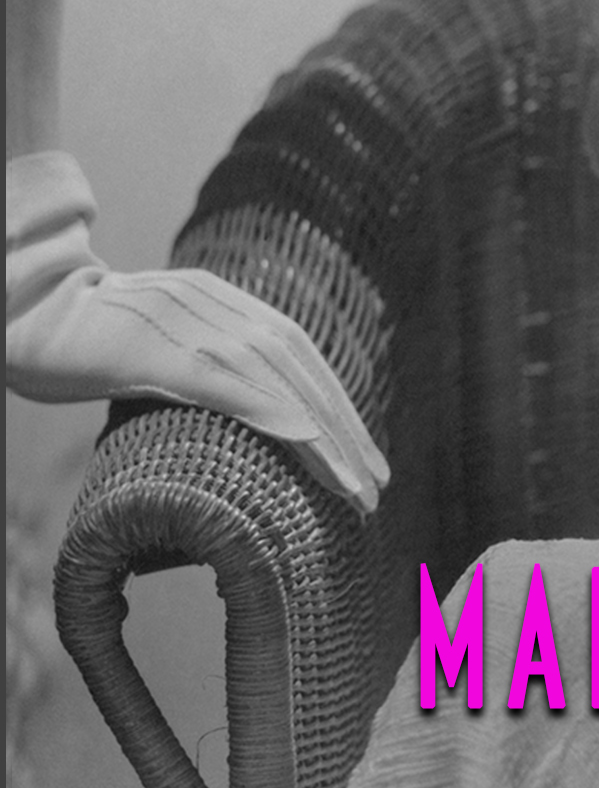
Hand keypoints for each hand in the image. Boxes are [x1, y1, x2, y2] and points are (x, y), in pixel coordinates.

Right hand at [7, 154, 387, 512]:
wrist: (27, 306)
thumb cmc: (81, 336)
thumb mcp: (152, 344)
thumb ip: (193, 362)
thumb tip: (224, 408)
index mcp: (221, 301)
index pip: (297, 352)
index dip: (334, 401)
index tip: (361, 453)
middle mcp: (218, 303)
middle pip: (302, 364)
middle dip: (345, 425)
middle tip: (374, 483)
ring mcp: (193, 322)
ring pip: (279, 377)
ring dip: (324, 433)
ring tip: (353, 486)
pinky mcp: (162, 348)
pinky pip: (230, 382)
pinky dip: (274, 411)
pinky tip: (306, 445)